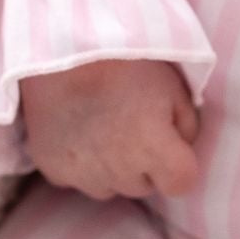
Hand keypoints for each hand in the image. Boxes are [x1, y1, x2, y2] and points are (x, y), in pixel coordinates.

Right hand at [17, 58, 200, 199]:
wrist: (60, 52)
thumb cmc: (123, 60)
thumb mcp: (172, 83)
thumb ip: (186, 124)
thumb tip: (181, 146)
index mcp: (154, 150)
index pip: (181, 183)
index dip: (178, 164)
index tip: (169, 145)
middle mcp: (121, 172)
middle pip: (144, 185)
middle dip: (144, 164)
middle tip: (131, 125)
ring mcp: (84, 175)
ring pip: (109, 186)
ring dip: (111, 168)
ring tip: (102, 127)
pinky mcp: (54, 171)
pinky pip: (75, 179)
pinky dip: (78, 163)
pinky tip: (76, 132)